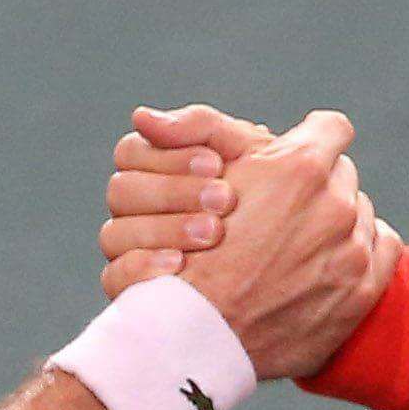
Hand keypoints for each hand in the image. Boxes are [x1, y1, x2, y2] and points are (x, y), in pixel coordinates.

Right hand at [100, 103, 276, 295]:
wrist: (293, 266)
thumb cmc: (269, 199)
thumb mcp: (247, 154)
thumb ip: (202, 127)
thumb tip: (142, 117)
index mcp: (153, 171)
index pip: (131, 152)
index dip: (169, 156)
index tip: (216, 164)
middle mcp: (135, 210)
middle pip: (121, 191)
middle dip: (174, 192)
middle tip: (225, 200)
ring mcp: (130, 251)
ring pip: (114, 234)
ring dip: (165, 229)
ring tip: (215, 234)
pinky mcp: (134, 292)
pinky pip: (114, 279)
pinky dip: (142, 268)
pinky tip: (180, 264)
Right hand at [170, 109, 396, 376]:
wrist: (198, 334)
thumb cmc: (191, 249)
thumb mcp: (200, 175)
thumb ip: (231, 134)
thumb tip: (267, 129)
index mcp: (299, 168)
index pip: (331, 128)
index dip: (311, 139)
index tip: (296, 157)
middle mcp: (334, 205)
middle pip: (342, 173)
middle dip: (317, 185)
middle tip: (283, 210)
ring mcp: (352, 251)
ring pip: (360, 211)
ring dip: (336, 219)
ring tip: (296, 244)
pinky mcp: (362, 291)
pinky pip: (385, 246)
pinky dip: (365, 246)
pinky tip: (333, 257)